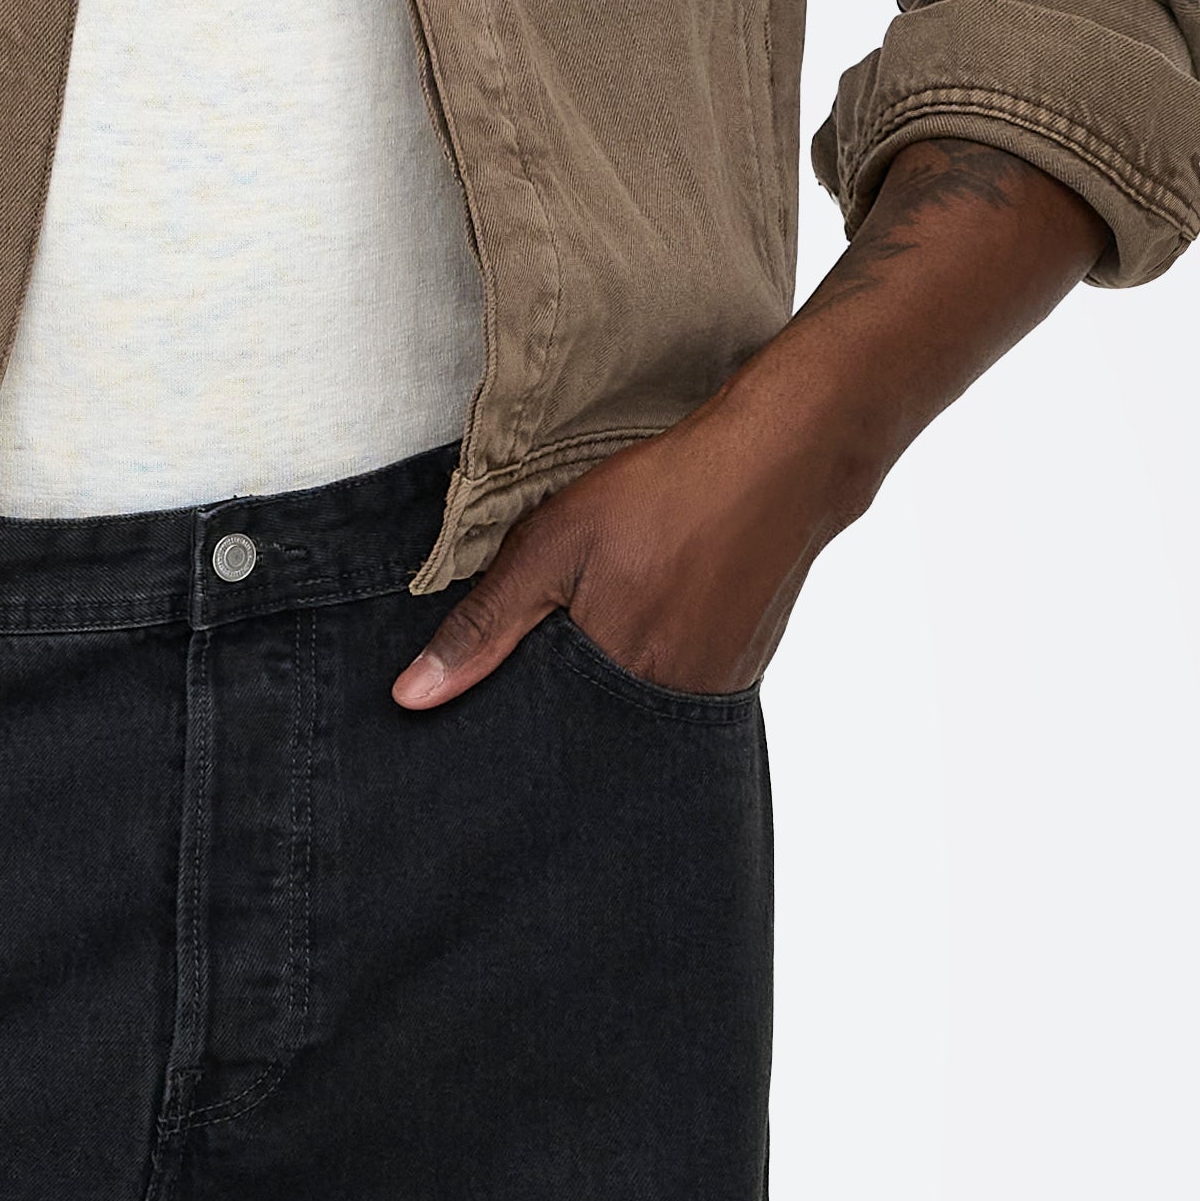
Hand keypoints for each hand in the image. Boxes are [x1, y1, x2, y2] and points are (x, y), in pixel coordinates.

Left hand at [389, 399, 831, 706]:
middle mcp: (671, 707)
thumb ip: (485, 623)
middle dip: (560, 710)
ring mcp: (715, 692)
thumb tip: (413, 694)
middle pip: (591, 732)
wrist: (786, 461)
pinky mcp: (742, 670)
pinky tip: (649, 620)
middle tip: (558, 643)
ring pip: (635, 713)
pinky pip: (678, 693)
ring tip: (604, 627)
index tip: (488, 705)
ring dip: (608, 687)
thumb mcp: (554, 544)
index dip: (513, 721)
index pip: (543, 739)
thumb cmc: (667, 493)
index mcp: (618, 682)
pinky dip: (651, 668)